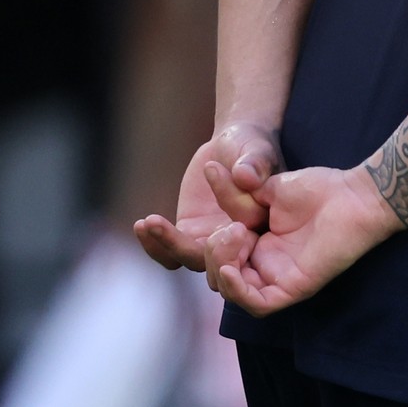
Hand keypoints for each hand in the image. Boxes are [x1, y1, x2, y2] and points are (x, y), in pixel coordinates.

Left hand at [133, 122, 281, 275]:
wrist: (232, 144)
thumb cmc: (251, 145)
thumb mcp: (256, 150)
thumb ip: (255, 163)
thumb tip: (246, 176)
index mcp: (265, 227)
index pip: (249, 238)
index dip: (232, 228)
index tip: (216, 200)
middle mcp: (242, 241)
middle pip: (219, 262)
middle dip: (193, 250)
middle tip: (167, 227)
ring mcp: (213, 240)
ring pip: (192, 260)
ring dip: (169, 246)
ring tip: (149, 223)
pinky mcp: (191, 232)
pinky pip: (171, 252)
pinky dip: (155, 246)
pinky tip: (142, 225)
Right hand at [207, 163, 403, 316]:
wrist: (353, 194)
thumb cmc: (318, 189)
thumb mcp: (265, 188)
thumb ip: (235, 192)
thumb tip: (211, 169)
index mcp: (255, 243)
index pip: (212, 257)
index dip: (194, 243)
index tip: (194, 220)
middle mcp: (264, 264)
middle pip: (217, 275)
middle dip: (210, 252)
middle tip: (232, 227)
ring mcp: (279, 278)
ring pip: (233, 291)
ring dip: (221, 265)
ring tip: (236, 236)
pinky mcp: (295, 288)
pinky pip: (258, 305)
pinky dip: (238, 291)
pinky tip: (231, 269)